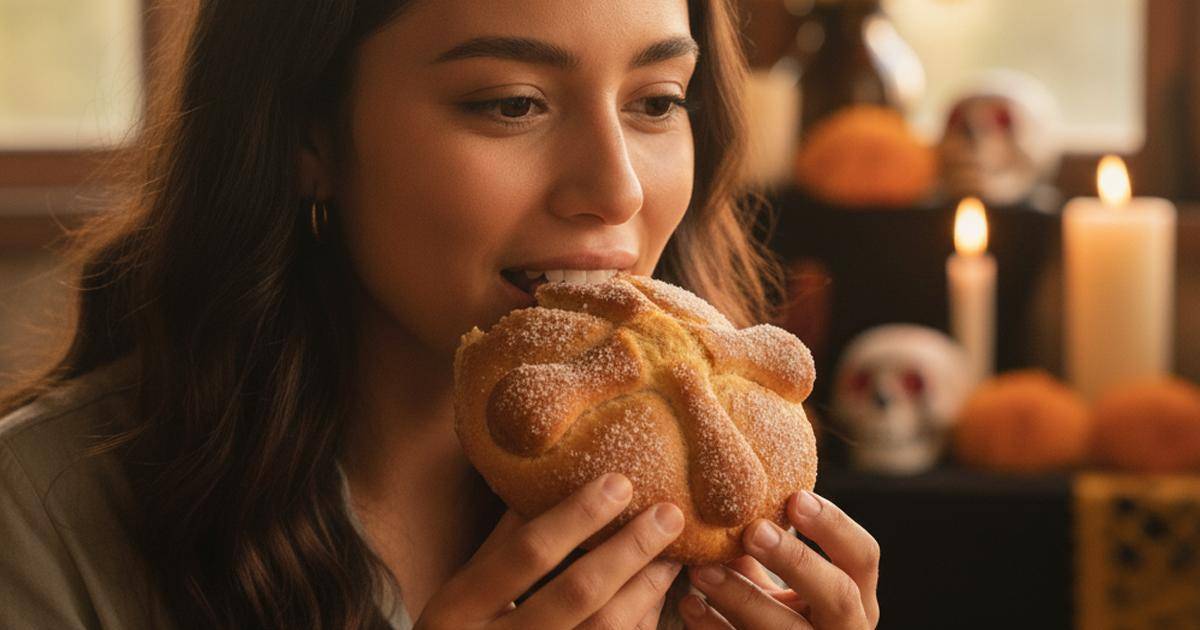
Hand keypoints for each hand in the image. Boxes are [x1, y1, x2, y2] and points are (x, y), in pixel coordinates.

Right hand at [415, 473, 684, 629]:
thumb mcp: (463, 591)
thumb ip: (504, 544)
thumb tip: (550, 481)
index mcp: (462, 609)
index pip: (529, 552)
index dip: (577, 516)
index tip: (620, 482)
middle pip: (578, 592)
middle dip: (630, 549)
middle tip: (669, 514)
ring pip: (606, 629)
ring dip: (647, 588)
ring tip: (673, 553)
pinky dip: (641, 621)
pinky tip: (657, 596)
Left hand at [680, 491, 879, 628]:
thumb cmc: (779, 615)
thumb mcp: (788, 585)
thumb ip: (769, 549)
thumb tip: (727, 495)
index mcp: (856, 597)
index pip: (862, 555)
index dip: (833, 525)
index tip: (795, 496)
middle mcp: (846, 629)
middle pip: (836, 594)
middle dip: (794, 560)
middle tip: (752, 531)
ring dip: (741, 596)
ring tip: (701, 569)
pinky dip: (715, 629)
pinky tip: (689, 604)